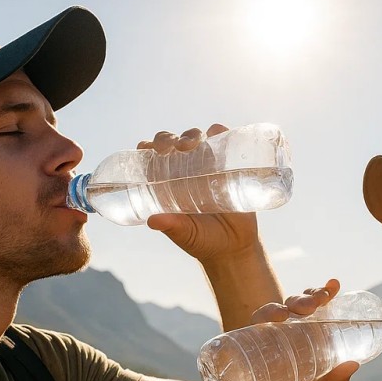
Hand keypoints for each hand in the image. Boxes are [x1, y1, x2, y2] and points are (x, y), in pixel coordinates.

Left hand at [136, 124, 261, 262]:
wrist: (235, 247)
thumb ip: (171, 227)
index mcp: (168, 183)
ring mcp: (209, 166)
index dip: (147, 147)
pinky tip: (217, 133)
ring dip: (191, 135)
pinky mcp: (230, 166)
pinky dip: (221, 132)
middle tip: (168, 148)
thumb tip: (153, 221)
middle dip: (167, 139)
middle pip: (173, 143)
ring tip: (189, 146)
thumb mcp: (186, 235)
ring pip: (197, 138)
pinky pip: (225, 142)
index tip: (146, 148)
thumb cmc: (204, 241)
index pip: (152, 156)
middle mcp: (186, 170)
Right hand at [222, 280, 358, 380]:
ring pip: (270, 312)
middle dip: (304, 297)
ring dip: (282, 306)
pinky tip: (270, 320)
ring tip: (289, 313)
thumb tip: (354, 363)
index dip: (322, 294)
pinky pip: (249, 328)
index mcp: (305, 345)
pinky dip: (259, 319)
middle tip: (314, 304)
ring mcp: (262, 343)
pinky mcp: (243, 351)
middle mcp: (284, 339)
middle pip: (293, 306)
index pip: (315, 313)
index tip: (333, 284)